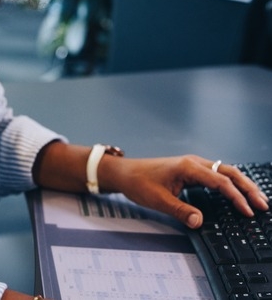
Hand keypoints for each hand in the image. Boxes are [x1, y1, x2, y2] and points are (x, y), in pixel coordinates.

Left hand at [99, 154, 268, 227]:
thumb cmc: (139, 183)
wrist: (125, 172)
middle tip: (263, 204)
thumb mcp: (158, 200)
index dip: (236, 197)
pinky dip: (230, 183)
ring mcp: (192, 164)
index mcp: (188, 167)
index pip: (219, 181)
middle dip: (247, 187)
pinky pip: (216, 174)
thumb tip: (200, 222)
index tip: (248, 211)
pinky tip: (237, 194)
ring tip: (257, 199)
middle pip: (227, 172)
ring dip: (241, 184)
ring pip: (224, 171)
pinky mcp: (191, 170)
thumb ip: (180, 210)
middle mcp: (193, 162)